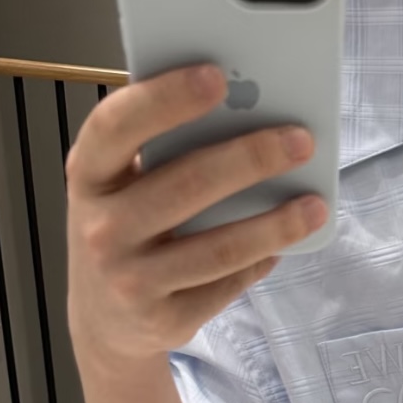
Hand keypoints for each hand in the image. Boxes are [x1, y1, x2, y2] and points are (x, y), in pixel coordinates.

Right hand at [67, 64, 327, 376]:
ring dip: (275, 225)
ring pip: (219, 248)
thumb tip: (243, 122)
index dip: (165, 99)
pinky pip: (227, 286)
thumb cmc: (122, 233)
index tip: (216, 78)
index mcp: (87, 177)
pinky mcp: (165, 320)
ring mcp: (132, 280)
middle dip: (251, 158)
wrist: (103, 324)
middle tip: (300, 141)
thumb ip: (159, 158)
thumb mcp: (119, 191)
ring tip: (315, 205)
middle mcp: (102, 229)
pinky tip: (284, 246)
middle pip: (188, 185)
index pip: (117, 126)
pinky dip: (260, 263)